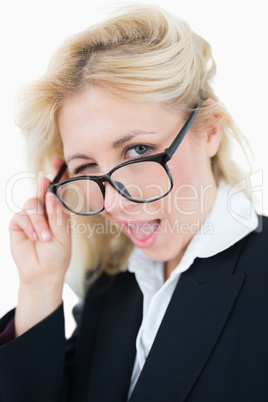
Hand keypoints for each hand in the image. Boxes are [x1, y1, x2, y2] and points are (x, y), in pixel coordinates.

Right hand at [9, 158, 70, 286]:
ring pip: (32, 203)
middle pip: (42, 191)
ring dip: (39, 221)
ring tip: (45, 237)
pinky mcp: (18, 222)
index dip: (58, 175)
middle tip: (46, 186)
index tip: (58, 161)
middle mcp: (45, 210)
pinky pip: (22, 215)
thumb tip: (51, 195)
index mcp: (59, 211)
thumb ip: (57, 215)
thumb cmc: (57, 254)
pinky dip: (30, 226)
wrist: (43, 272)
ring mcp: (31, 215)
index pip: (58, 190)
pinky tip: (36, 237)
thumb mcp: (63, 235)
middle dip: (44, 188)